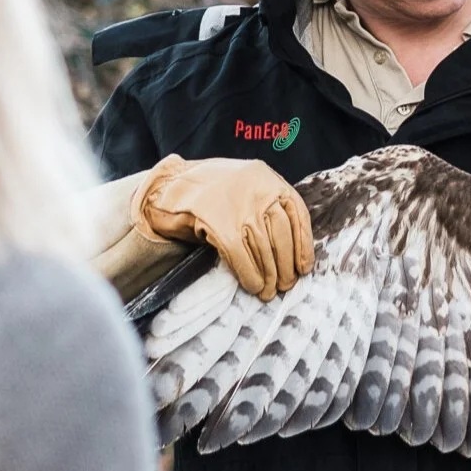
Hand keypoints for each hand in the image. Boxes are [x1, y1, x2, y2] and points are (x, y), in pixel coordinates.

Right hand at [130, 154, 314, 299]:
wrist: (166, 187)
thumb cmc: (210, 192)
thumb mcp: (246, 187)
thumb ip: (268, 206)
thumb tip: (292, 250)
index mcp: (268, 178)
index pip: (298, 215)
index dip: (304, 245)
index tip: (304, 268)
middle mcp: (257, 189)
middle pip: (281, 235)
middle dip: (286, 265)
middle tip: (286, 285)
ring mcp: (239, 206)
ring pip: (263, 248)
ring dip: (269, 275)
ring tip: (269, 292)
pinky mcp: (220, 224)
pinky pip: (241, 256)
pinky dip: (249, 275)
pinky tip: (253, 286)